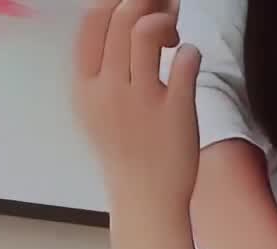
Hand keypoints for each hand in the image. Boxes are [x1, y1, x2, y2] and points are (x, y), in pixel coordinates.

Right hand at [73, 0, 203, 248]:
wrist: (146, 200)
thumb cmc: (125, 152)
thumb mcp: (97, 109)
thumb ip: (105, 66)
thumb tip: (128, 17)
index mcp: (85, 87)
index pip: (92, 22)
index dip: (115, 2)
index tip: (134, 4)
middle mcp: (109, 89)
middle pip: (122, 17)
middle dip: (146, 3)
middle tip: (165, 11)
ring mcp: (142, 99)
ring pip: (147, 30)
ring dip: (166, 21)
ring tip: (174, 38)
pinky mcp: (176, 109)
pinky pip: (186, 59)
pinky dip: (191, 50)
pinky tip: (189, 59)